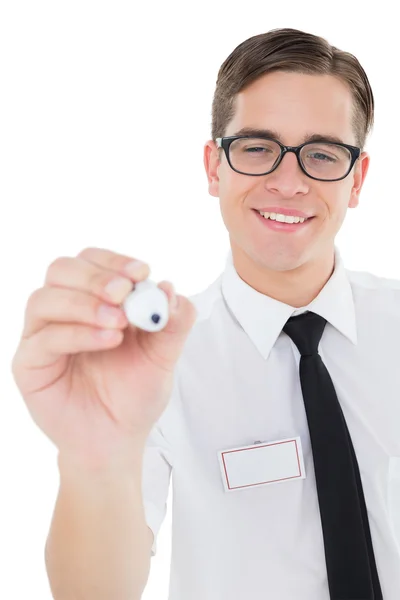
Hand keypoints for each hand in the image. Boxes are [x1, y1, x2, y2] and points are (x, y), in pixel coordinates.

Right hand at [11, 248, 196, 468]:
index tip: (141, 272)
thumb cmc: (135, 393)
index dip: (114, 261)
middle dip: (96, 277)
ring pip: (45, 298)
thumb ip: (172, 322)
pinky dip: (78, 333)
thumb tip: (168, 287)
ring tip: (118, 324)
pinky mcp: (29, 363)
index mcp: (94, 300)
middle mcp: (64, 311)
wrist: (117, 440)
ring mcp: (42, 335)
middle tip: (124, 292)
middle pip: (62, 270)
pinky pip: (44, 337)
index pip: (92, 261)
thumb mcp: (164, 355)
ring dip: (85, 304)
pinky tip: (108, 341)